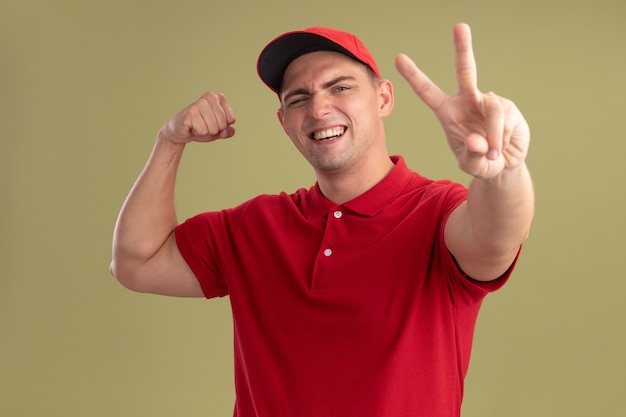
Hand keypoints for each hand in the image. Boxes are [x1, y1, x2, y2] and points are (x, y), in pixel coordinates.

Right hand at [159, 92, 235, 144]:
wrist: (180, 131)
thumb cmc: (201, 127)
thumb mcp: (218, 131)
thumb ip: (227, 131)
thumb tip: (230, 131)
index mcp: (219, 97)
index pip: (231, 119)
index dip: (223, 126)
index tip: (213, 122)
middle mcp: (210, 96)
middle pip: (222, 124)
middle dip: (214, 130)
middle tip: (203, 125)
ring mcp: (200, 103)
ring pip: (213, 129)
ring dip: (205, 132)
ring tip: (197, 125)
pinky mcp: (190, 112)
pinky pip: (203, 131)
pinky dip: (197, 133)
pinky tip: (191, 127)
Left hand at [394, 23, 529, 178]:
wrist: (503, 165)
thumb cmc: (479, 161)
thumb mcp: (470, 165)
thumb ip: (471, 155)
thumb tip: (477, 140)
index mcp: (447, 112)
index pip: (427, 91)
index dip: (414, 76)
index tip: (399, 58)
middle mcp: (467, 101)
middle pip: (465, 71)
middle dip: (463, 48)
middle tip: (460, 26)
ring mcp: (488, 102)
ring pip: (492, 109)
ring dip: (493, 135)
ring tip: (492, 153)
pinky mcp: (508, 107)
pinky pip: (505, 118)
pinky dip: (502, 137)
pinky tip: (501, 147)